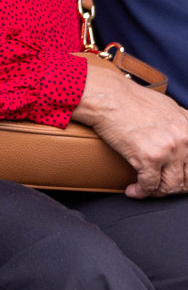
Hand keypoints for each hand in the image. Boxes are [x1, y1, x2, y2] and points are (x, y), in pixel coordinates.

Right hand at [72, 59, 187, 196]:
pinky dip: (141, 192)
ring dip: (159, 192)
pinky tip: (133, 191)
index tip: (179, 177)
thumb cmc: (132, 99)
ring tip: (148, 190)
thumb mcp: (168, 107)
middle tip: (163, 187)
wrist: (109, 97)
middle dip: (176, 186)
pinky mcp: (148, 158)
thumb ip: (182, 124)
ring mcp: (168, 150)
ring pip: (172, 186)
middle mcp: (185, 140)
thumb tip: (184, 135)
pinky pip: (150, 185)